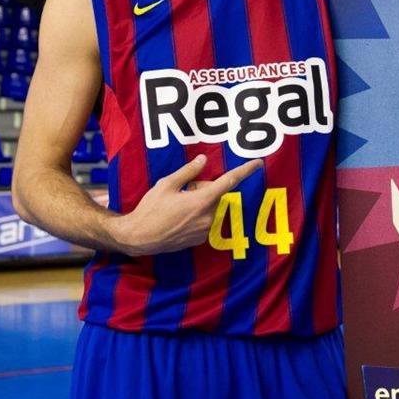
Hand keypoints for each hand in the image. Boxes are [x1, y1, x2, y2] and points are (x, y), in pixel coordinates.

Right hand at [109, 154, 262, 256]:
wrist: (140, 237)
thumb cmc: (151, 209)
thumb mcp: (167, 184)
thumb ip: (189, 171)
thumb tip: (204, 160)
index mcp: (202, 200)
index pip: (229, 182)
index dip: (245, 171)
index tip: (258, 163)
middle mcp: (208, 217)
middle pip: (215, 194)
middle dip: (202, 188)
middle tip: (182, 191)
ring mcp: (205, 230)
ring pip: (210, 206)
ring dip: (199, 202)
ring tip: (176, 206)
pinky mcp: (201, 239)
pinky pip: (204, 219)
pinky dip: (196, 214)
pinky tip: (178, 218)